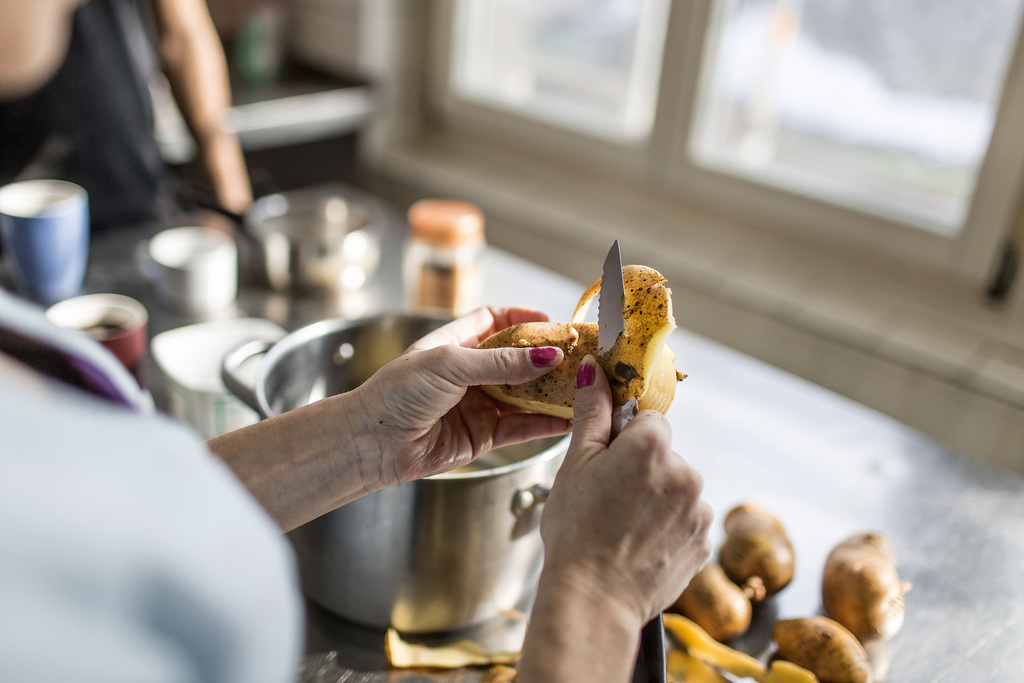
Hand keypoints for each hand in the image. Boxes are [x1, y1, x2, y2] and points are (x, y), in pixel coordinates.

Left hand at [356, 306, 572, 485]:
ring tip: (581, 387)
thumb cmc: (396, 394)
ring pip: (524, 395)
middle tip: (578, 356)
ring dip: (550, 392)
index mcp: (454, 344)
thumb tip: (547, 355)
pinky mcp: (482, 436)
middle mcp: (468, 373)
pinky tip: (567, 419)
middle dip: (547, 358)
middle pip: (517, 360)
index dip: (522, 319)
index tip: (552, 322)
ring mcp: (477, 404)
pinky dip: (544, 424)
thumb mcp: (449, 364)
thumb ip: (501, 363)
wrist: (374, 443)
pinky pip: (521, 427)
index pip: (494, 322)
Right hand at [540, 354, 712, 623]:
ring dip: (657, 502)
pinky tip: (639, 546)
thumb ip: (592, 413)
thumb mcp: (575, 464)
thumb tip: (595, 370)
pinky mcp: (704, 543)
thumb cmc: (577, 531)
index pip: (648, 421)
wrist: (593, 599)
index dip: (624, 440)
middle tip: (608, 500)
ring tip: (622, 529)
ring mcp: (699, 510)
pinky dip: (667, 531)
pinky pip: (686, 523)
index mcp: (652, 446)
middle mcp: (685, 472)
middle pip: (664, 456)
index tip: (607, 463)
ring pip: (676, 490)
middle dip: (642, 472)